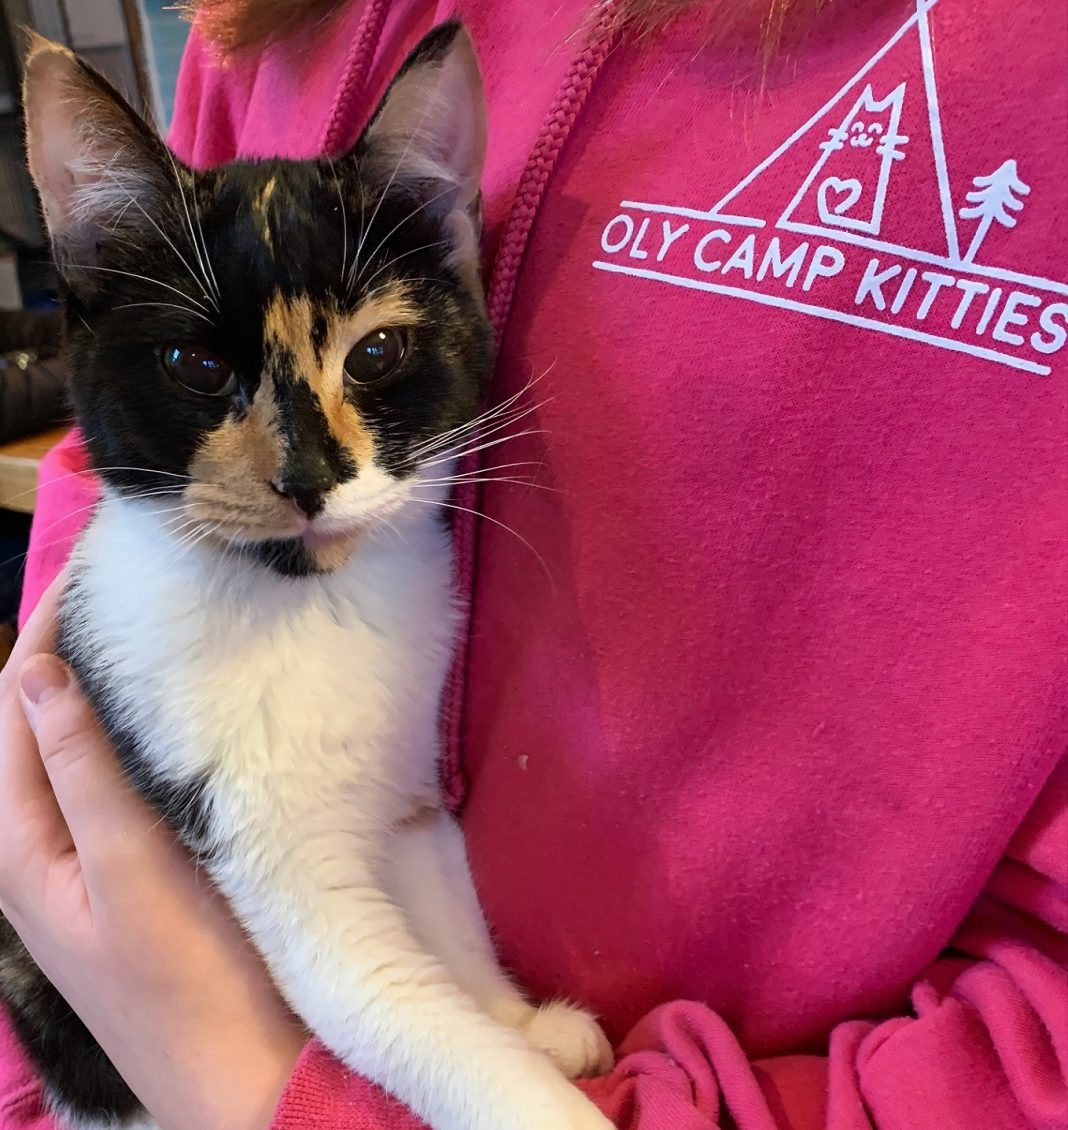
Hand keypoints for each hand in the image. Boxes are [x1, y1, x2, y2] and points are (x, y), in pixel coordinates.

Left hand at [0, 577, 305, 1129]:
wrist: (243, 1079)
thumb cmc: (188, 980)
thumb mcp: (129, 872)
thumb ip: (81, 773)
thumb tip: (36, 671)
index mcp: (20, 849)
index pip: (12, 712)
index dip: (40, 636)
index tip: (87, 571)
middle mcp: (40, 850)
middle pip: (33, 727)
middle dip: (61, 652)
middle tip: (117, 587)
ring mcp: (85, 863)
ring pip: (74, 751)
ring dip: (93, 688)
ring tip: (136, 629)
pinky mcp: (130, 871)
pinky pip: (111, 781)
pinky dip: (125, 732)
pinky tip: (161, 714)